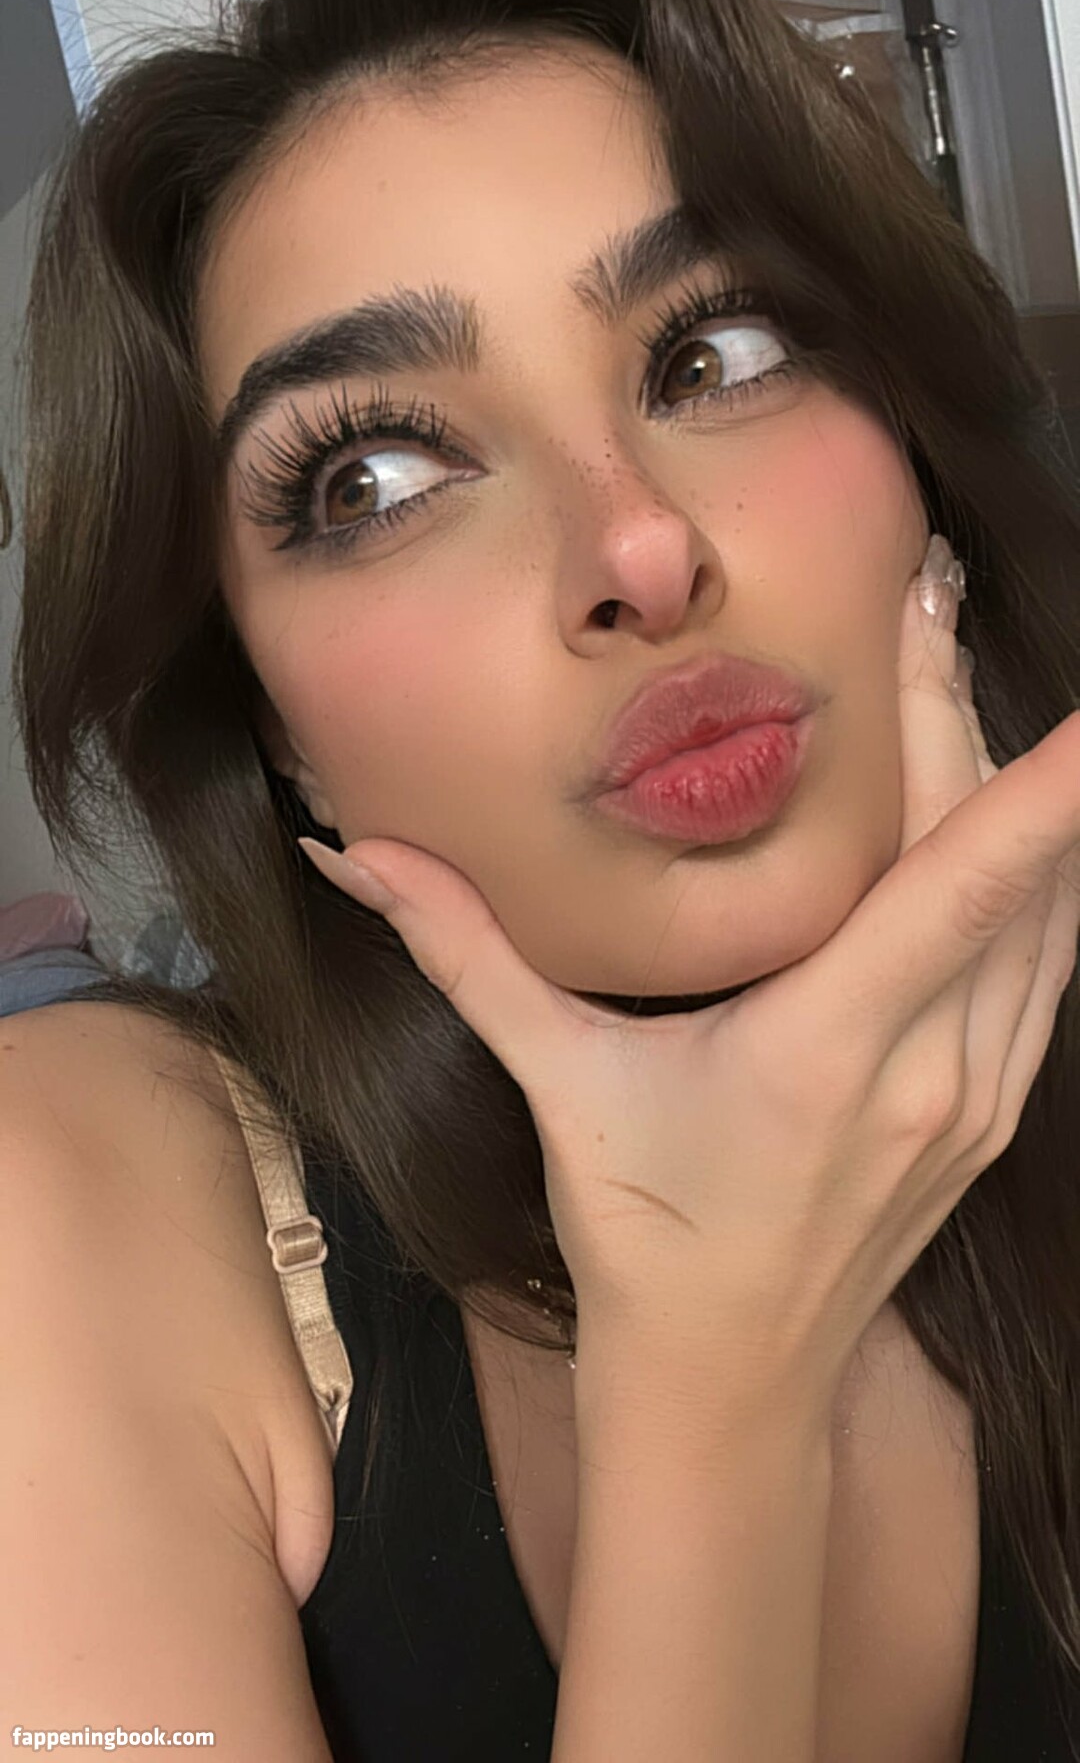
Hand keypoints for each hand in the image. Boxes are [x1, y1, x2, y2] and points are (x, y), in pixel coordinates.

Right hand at [299, 553, 1079, 1424]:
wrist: (732, 1388)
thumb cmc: (641, 1235)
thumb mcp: (557, 1086)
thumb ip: (463, 956)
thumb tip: (352, 853)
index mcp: (829, 1047)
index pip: (964, 884)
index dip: (1042, 786)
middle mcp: (931, 1064)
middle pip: (999, 863)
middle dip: (982, 718)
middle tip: (930, 591)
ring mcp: (980, 1093)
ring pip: (1049, 913)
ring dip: (1025, 791)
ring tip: (960, 665)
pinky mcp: (996, 1111)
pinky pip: (1049, 965)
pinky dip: (1042, 875)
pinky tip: (1018, 809)